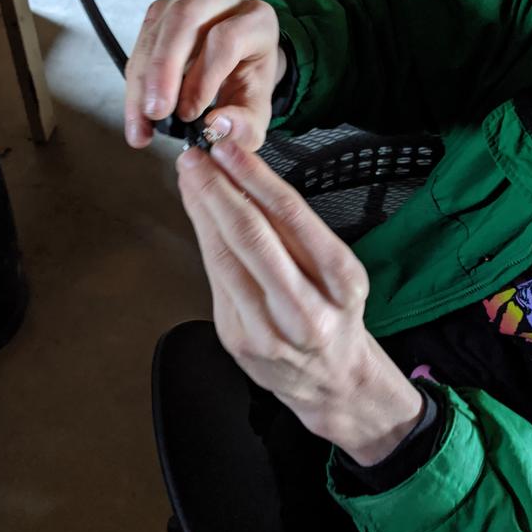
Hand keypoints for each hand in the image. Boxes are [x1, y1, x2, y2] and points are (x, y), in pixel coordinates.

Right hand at [125, 0, 284, 151]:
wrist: (241, 63)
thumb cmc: (249, 83)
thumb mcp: (257, 111)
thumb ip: (245, 126)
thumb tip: (216, 125)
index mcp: (257, 20)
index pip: (226, 39)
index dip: (203, 78)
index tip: (188, 113)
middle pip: (186, 18)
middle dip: (164, 69)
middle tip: (155, 111)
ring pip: (159, 27)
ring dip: (144, 76)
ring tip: (142, 119)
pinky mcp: (164, 9)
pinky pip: (143, 38)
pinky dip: (137, 76)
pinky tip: (138, 105)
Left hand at [176, 140, 424, 465]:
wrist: (332, 382)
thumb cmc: (335, 314)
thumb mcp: (337, 270)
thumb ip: (295, 230)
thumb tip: (247, 176)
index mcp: (341, 283)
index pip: (292, 217)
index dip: (254, 177)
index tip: (229, 149)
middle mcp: (306, 310)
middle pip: (251, 237)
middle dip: (217, 189)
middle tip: (197, 157)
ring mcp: (267, 330)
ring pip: (225, 257)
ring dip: (202, 210)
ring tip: (191, 177)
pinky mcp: (236, 339)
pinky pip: (215, 278)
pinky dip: (204, 239)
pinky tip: (198, 213)